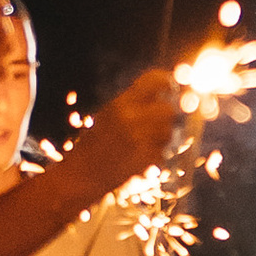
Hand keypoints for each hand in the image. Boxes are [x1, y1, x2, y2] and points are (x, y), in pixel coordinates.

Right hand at [85, 68, 185, 185]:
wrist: (83, 174)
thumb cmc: (97, 142)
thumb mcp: (110, 113)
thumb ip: (136, 102)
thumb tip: (170, 91)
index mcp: (121, 103)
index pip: (156, 82)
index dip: (169, 83)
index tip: (172, 89)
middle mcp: (131, 119)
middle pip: (169, 110)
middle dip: (168, 116)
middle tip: (161, 122)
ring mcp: (139, 141)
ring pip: (170, 132)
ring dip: (164, 137)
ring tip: (146, 142)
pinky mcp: (145, 160)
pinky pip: (163, 152)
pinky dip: (157, 154)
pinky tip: (141, 156)